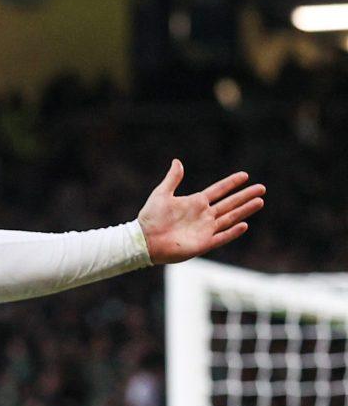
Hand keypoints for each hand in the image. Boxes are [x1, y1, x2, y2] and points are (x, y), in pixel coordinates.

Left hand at [138, 159, 264, 263]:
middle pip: (229, 203)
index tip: (245, 175)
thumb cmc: (151, 217)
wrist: (144, 240)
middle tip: (261, 188)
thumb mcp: (161, 194)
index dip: (231, 183)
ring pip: (230, 218)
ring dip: (245, 210)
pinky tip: (244, 224)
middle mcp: (204, 215)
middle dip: (245, 196)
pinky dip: (232, 231)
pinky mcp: (203, 243)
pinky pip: (222, 237)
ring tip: (260, 201)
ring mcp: (205, 229)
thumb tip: (177, 161)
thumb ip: (172, 179)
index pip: (218, 190)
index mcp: (195, 202)